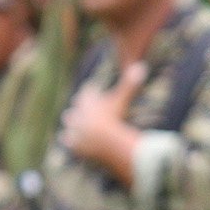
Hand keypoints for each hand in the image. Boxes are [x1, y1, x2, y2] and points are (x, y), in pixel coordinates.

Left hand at [62, 62, 144, 184]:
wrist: (105, 142)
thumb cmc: (115, 118)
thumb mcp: (122, 100)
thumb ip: (129, 84)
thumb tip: (141, 66)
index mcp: (86, 101)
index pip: (86, 92)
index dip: (91, 92)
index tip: (93, 91)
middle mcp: (76, 114)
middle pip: (74, 110)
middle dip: (78, 110)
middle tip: (84, 112)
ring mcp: (72, 129)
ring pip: (69, 125)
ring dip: (73, 126)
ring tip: (76, 128)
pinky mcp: (72, 144)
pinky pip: (67, 141)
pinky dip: (72, 141)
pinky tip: (75, 143)